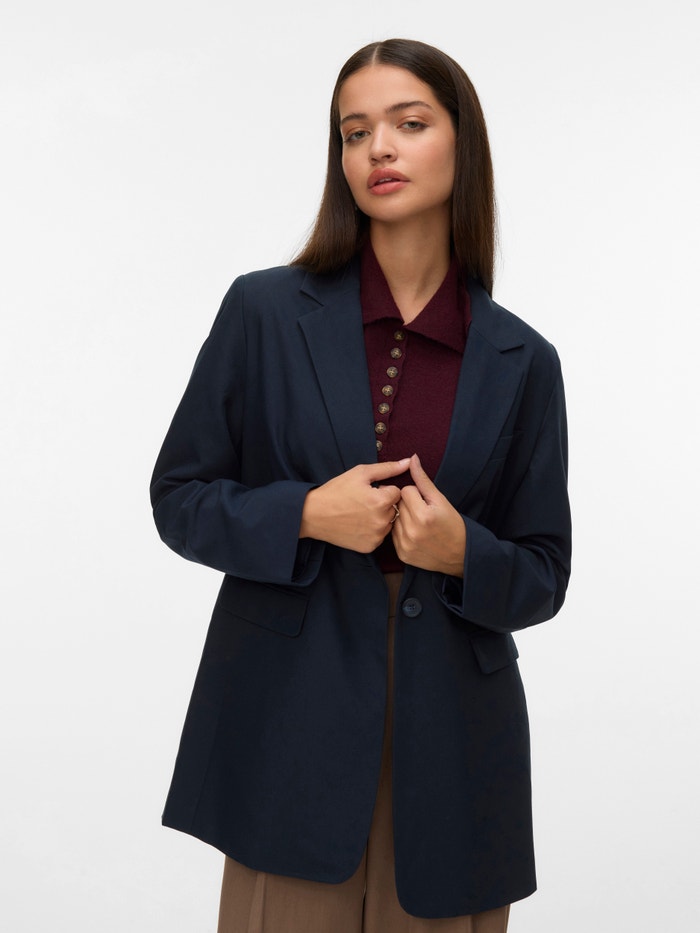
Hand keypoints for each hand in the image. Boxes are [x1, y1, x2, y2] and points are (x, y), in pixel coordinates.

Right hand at [300, 459, 408, 552]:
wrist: (314, 515)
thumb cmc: (336, 491)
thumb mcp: (361, 473)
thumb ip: (388, 468)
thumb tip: (409, 462)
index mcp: (382, 501)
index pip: (397, 493)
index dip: (383, 490)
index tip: (369, 492)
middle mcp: (382, 521)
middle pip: (395, 509)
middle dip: (384, 504)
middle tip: (363, 503)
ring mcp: (376, 536)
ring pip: (388, 523)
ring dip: (380, 518)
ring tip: (360, 514)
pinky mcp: (369, 547)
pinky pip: (379, 536)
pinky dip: (372, 531)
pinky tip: (358, 525)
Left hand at [392, 454, 465, 575]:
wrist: (459, 555)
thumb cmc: (452, 525)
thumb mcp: (441, 500)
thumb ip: (423, 480)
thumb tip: (412, 459)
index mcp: (424, 515)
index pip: (406, 491)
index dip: (416, 494)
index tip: (425, 502)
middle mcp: (412, 531)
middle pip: (398, 504)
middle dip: (408, 504)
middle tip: (422, 512)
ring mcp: (406, 544)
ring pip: (393, 518)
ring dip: (402, 517)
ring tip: (418, 523)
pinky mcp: (402, 554)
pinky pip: (393, 534)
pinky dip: (401, 531)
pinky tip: (414, 534)